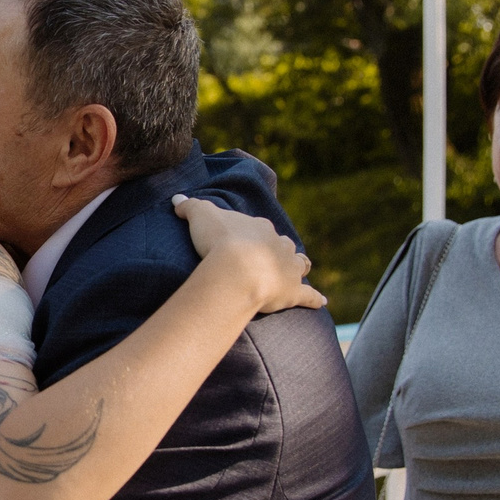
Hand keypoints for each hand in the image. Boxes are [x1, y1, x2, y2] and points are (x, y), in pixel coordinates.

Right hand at [172, 196, 324, 315]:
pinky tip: (321, 302)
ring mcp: (288, 269)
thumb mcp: (200, 217)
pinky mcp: (293, 292)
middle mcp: (279, 245)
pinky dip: (315, 299)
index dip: (251, 233)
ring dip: (298, 267)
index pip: (258, 227)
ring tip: (296, 272)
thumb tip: (177, 198)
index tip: (242, 239)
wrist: (237, 269)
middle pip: (282, 244)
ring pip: (300, 264)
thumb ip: (189, 206)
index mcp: (259, 228)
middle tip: (268, 258)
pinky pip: (308, 296)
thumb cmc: (219, 242)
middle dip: (278, 249)